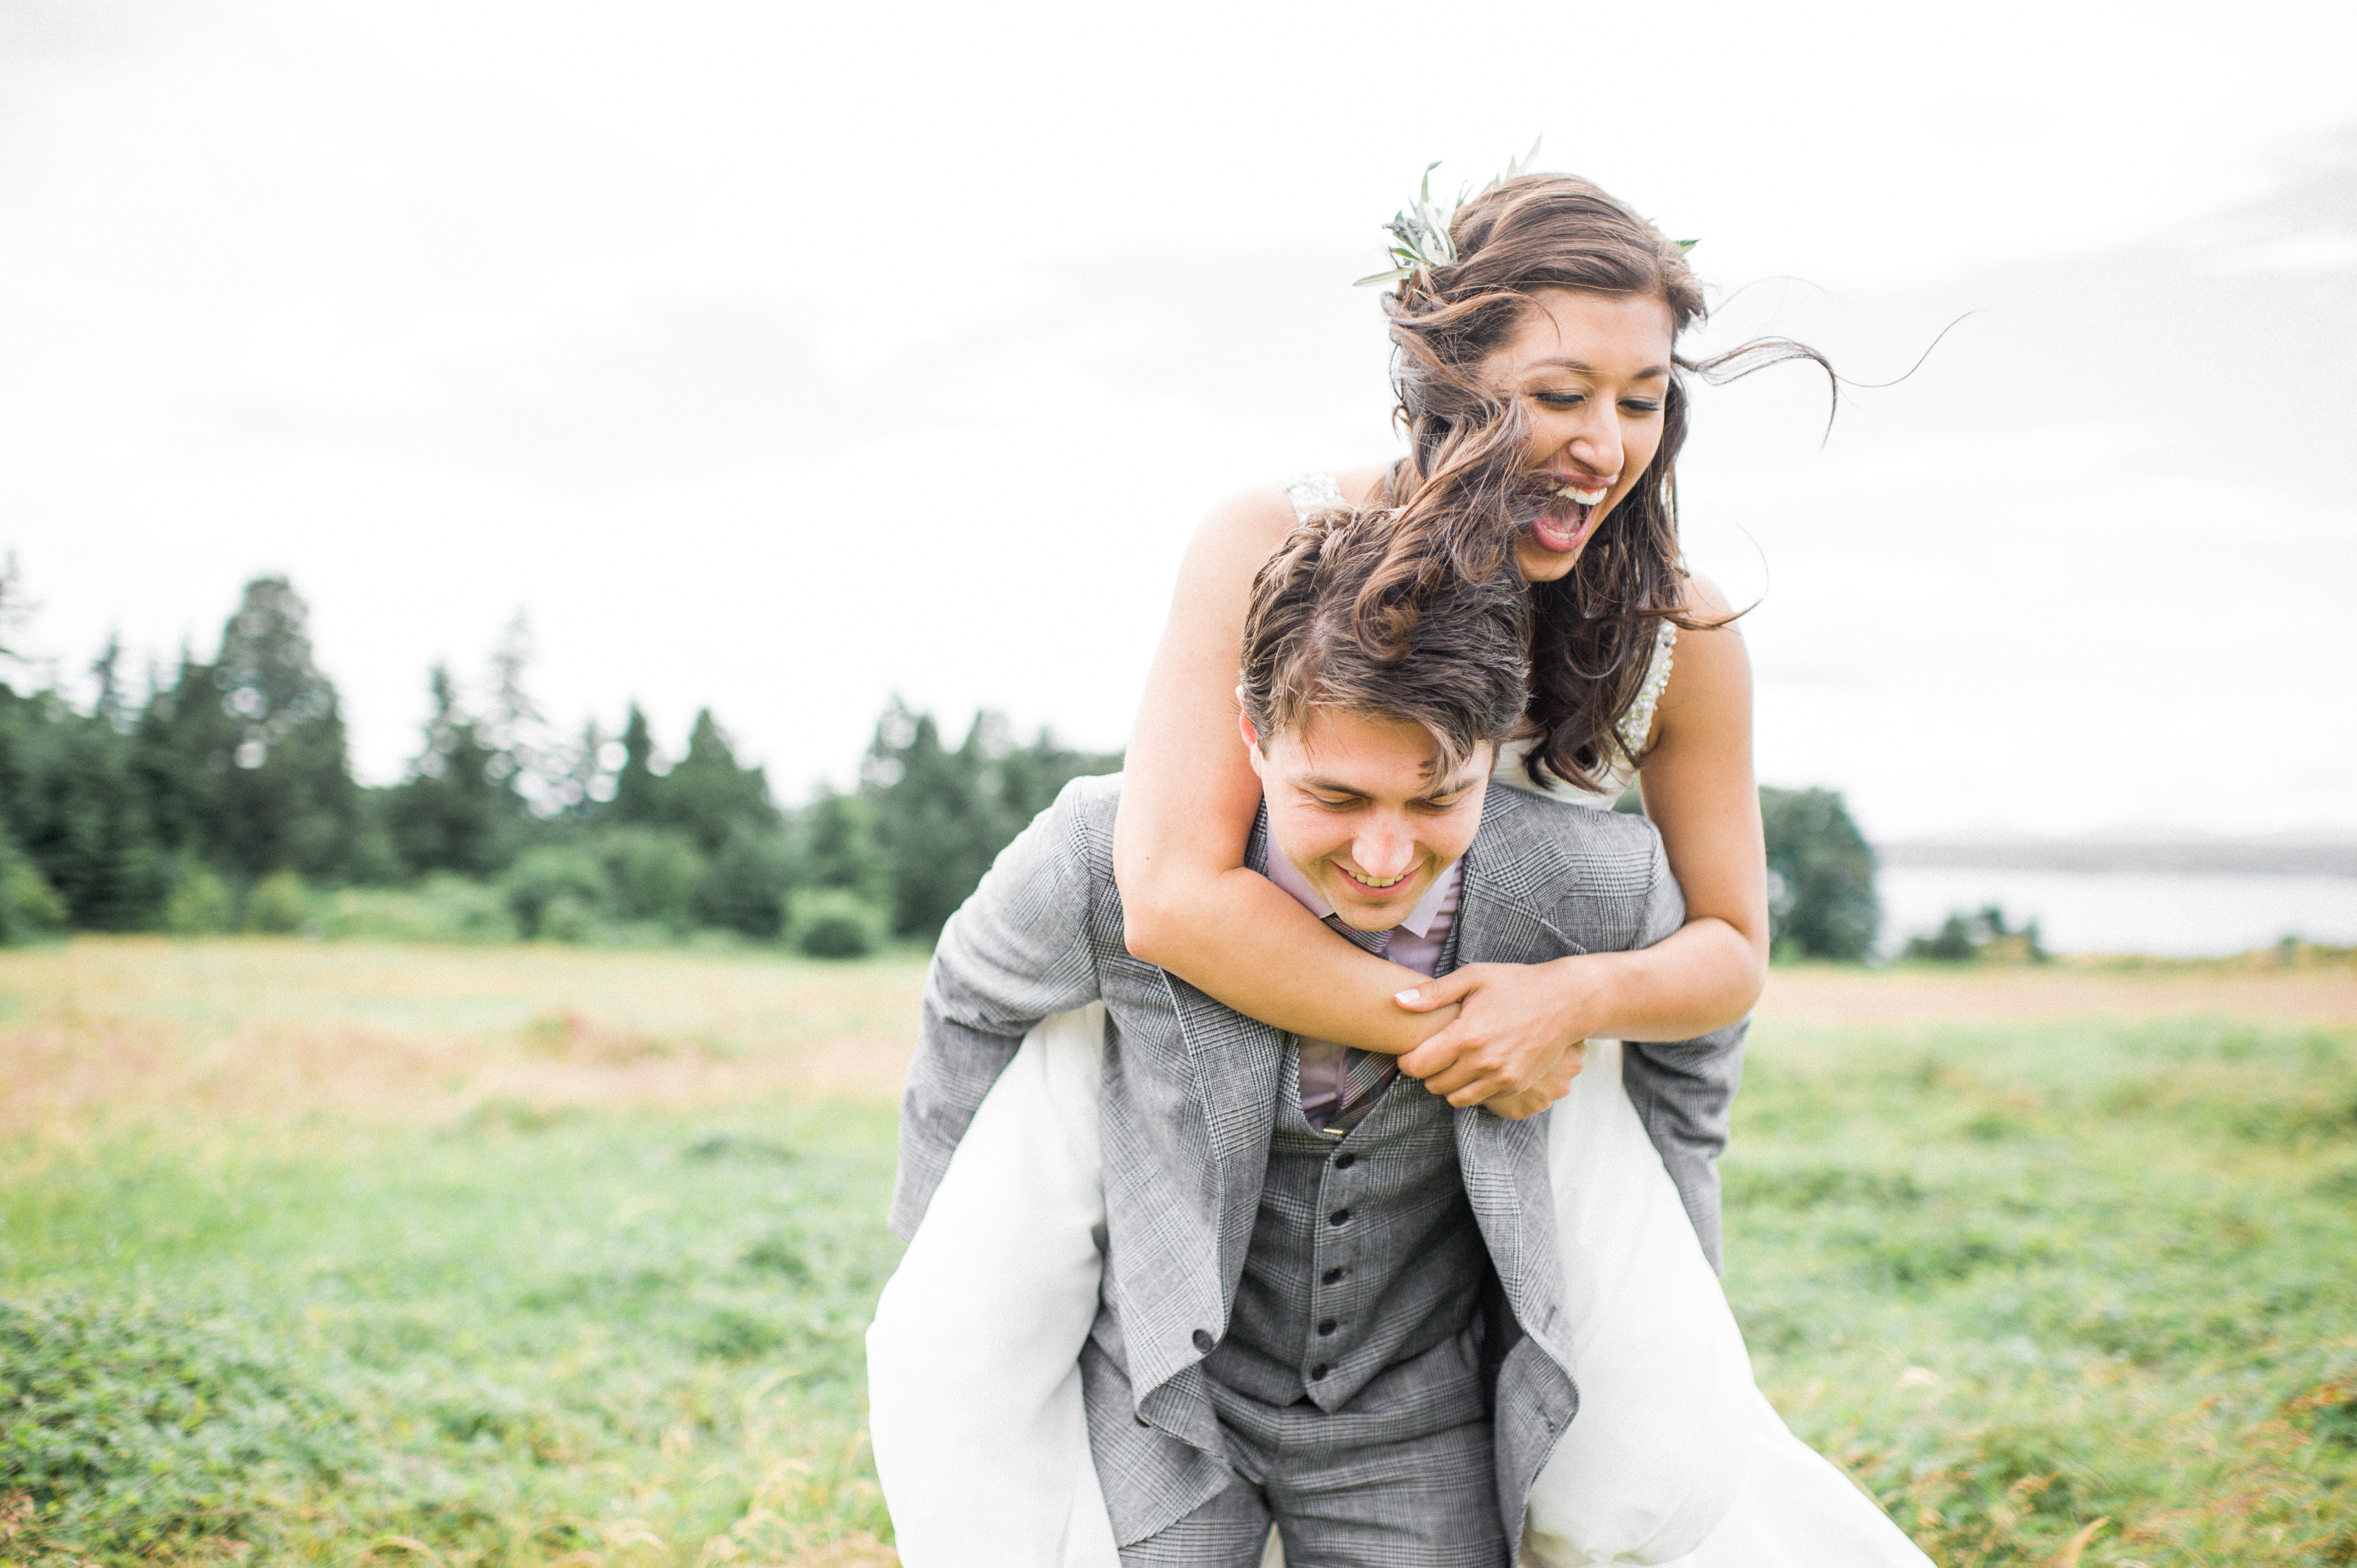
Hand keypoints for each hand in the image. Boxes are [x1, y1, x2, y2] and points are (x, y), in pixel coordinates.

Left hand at [1392, 958, 1596, 1107]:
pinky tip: (1475, 1067)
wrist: (1565, 1002)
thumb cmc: (1516, 984)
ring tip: (1453, 1061)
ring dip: (1447, 1083)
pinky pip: (1479, 1100)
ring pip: (1454, 1098)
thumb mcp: (1473, 977)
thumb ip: (1433, 993)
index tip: (1410, 1049)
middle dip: (1426, 1070)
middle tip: (1433, 1052)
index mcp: (1467, 1035)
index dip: (1406, 1060)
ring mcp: (1502, 1078)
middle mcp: (1483, 1062)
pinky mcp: (1516, 1086)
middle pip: (1433, 1084)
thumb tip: (1398, 1001)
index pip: (1417, 1066)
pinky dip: (1470, 1089)